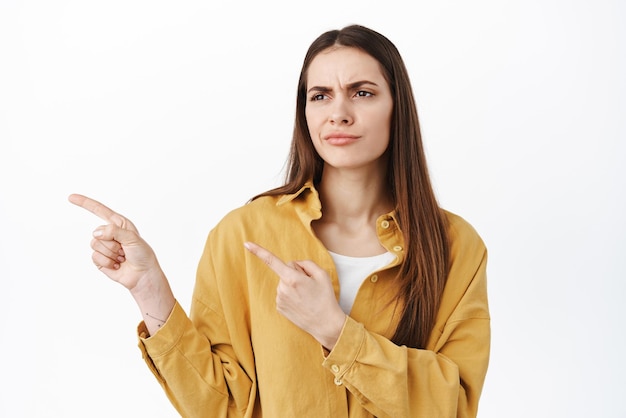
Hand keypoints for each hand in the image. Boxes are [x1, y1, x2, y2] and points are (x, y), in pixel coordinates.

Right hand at [69, 194, 175, 333]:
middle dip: (112, 243)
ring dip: (110, 253)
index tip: (70, 197)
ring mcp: (104, 246)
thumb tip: (95, 233)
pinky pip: (95, 257)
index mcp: (119, 224)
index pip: (99, 210)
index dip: (85, 203)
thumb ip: (114, 231)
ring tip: (122, 257)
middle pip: (97, 232)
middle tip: (124, 250)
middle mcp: (110, 233)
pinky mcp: (100, 259)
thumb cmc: (142, 254)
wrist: (142, 274)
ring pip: (95, 245)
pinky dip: (107, 262)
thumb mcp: (132, 238)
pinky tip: (117, 265)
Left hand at [244, 242, 345, 349]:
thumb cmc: (325, 298)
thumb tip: (294, 265)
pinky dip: (292, 295)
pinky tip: (301, 303)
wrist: (325, 324)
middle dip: (296, 274)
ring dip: (294, 285)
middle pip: (286, 271)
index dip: (258, 251)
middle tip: (310, 286)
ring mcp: (279, 299)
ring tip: (307, 296)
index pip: (272, 261)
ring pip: (284, 283)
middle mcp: (282, 289)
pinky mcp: (279, 308)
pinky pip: (283, 293)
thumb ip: (306, 263)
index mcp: (292, 278)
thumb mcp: (322, 275)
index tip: (246, 243)